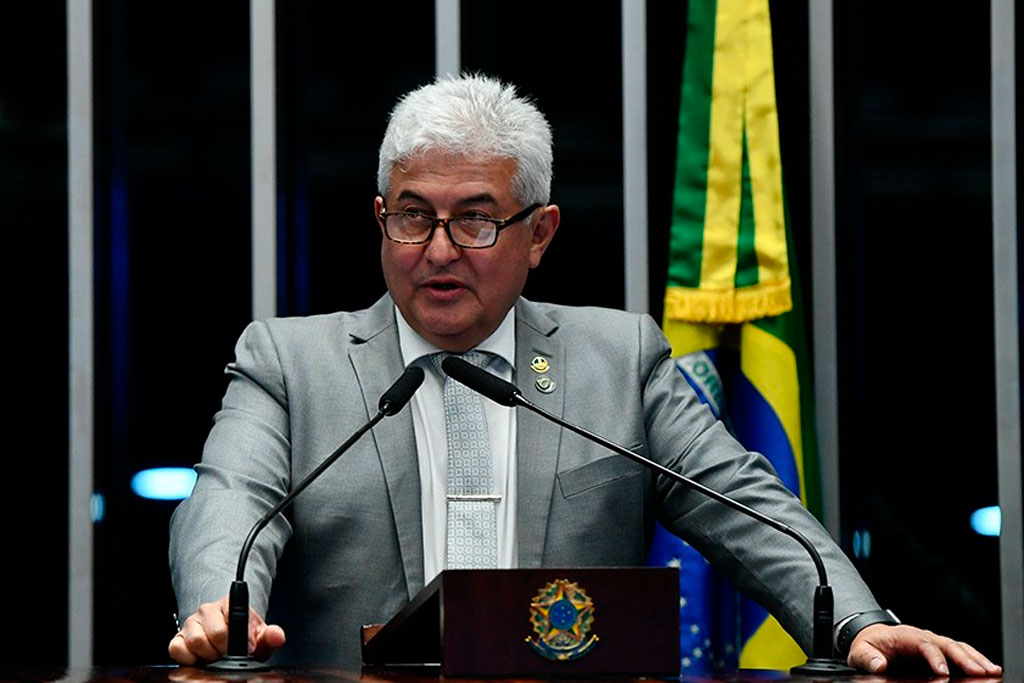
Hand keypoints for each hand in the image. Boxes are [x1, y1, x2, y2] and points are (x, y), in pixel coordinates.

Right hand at [168, 595, 286, 664]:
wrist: (227, 634)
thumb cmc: (243, 635)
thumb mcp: (259, 635)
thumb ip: (270, 636)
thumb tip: (278, 636)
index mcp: (229, 604)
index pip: (233, 618)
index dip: (242, 639)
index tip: (248, 649)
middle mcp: (207, 610)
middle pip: (214, 633)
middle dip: (225, 649)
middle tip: (230, 653)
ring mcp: (191, 623)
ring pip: (196, 641)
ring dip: (209, 654)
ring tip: (217, 655)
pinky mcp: (178, 638)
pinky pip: (177, 649)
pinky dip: (189, 659)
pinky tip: (201, 658)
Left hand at [849, 623, 1001, 676]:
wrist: (873, 637)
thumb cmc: (869, 645)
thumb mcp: (860, 651)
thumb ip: (867, 658)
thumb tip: (878, 664)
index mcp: (904, 635)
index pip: (922, 643)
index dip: (934, 657)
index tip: (943, 672)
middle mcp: (922, 636)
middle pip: (946, 644)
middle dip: (964, 658)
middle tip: (979, 672)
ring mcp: (933, 642)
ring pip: (958, 647)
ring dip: (975, 658)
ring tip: (991, 670)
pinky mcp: (940, 651)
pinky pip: (961, 652)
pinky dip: (975, 659)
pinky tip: (989, 669)